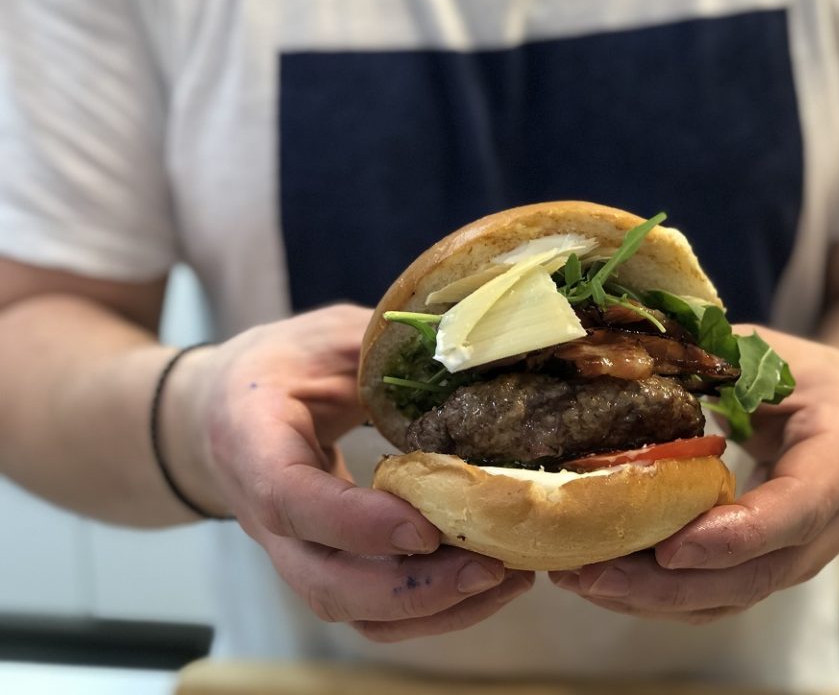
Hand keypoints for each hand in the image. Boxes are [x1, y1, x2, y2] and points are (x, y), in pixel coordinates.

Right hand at [168, 305, 533, 639]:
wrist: (224, 411)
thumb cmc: (278, 368)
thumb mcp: (325, 338)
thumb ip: (382, 347)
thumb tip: (465, 352)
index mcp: (252, 444)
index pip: (291, 502)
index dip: (357, 525)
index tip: (426, 529)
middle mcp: (264, 517)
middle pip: (325, 584)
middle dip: (414, 590)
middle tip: (489, 567)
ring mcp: (293, 552)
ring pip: (352, 609)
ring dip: (432, 609)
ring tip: (505, 579)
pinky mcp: (325, 565)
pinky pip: (371, 609)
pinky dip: (430, 609)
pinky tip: (485, 582)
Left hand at [550, 327, 838, 621]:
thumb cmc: (822, 384)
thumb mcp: (782, 357)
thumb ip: (721, 359)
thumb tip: (640, 354)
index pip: (796, 511)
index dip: (736, 535)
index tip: (672, 546)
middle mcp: (829, 524)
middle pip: (753, 576)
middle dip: (668, 583)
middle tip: (594, 572)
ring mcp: (801, 557)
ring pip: (730, 598)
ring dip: (652, 599)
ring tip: (581, 579)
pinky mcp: (771, 568)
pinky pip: (719, 598)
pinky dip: (661, 598)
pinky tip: (606, 581)